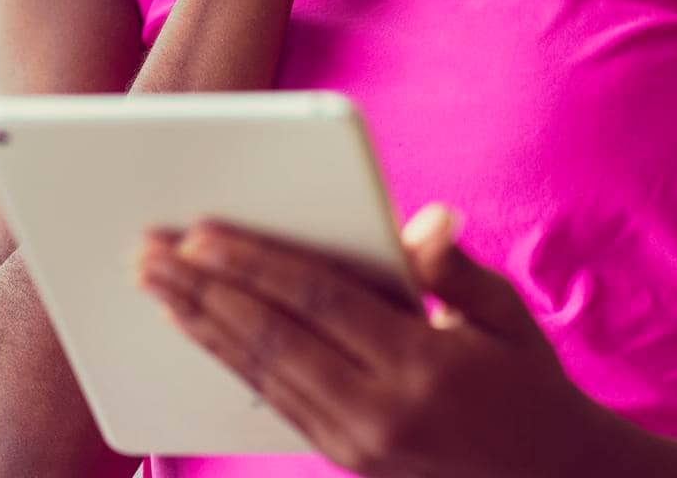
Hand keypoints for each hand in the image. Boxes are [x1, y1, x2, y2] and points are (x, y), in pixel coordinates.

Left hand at [133, 206, 625, 477]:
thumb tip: (422, 221)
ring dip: (201, 324)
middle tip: (149, 252)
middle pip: (271, 339)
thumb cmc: (527, 382)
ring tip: (155, 286)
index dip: (255, 263)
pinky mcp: (344, 458)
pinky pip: (273, 401)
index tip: (202, 232)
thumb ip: (452, 268)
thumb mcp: (506, 315)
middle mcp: (376, 412)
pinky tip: (201, 331)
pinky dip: (230, 361)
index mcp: (418, 365)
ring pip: (259, 374)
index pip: (318, 300)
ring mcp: (354, 444)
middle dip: (203, 290)